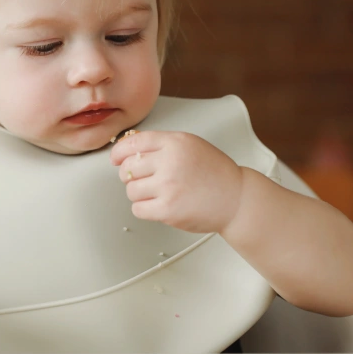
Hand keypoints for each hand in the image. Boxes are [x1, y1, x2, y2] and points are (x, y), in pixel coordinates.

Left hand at [110, 130, 244, 233]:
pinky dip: (144, 208)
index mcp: (174, 143)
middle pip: (127, 168)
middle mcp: (170, 162)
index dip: (119, 152)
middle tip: (145, 179)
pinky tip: (159, 204)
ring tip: (158, 192)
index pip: (133, 143)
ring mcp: (168, 187)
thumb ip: (161, 144)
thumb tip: (127, 149)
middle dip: (131, 175)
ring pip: (130, 190)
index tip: (116, 159)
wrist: (236, 198)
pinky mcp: (168, 210)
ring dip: (139, 193)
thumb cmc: (214, 173)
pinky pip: (138, 209)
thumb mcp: (190, 145)